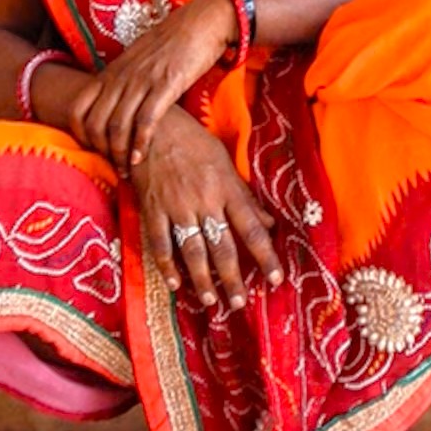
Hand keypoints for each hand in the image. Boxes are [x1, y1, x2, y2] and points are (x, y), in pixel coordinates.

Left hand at [65, 0, 235, 172]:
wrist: (201, 22)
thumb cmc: (172, 43)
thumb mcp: (137, 60)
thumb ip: (123, 81)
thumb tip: (117, 106)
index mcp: (111, 72)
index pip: (78, 108)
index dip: (80, 135)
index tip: (94, 151)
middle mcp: (121, 77)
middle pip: (94, 122)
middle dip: (100, 151)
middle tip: (112, 168)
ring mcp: (142, 81)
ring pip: (117, 126)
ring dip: (119, 154)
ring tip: (126, 170)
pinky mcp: (166, 85)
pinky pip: (145, 120)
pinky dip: (140, 143)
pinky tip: (141, 158)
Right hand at [130, 106, 281, 308]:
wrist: (152, 127)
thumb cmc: (194, 143)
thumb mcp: (225, 163)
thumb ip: (244, 196)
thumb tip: (269, 224)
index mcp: (227, 188)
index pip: (252, 229)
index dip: (266, 256)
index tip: (277, 279)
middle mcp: (205, 201)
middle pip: (223, 246)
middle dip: (233, 278)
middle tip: (240, 303)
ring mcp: (176, 207)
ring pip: (192, 250)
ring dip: (202, 279)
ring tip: (211, 301)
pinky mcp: (152, 209)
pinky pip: (160, 243)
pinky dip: (166, 266)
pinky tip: (175, 284)